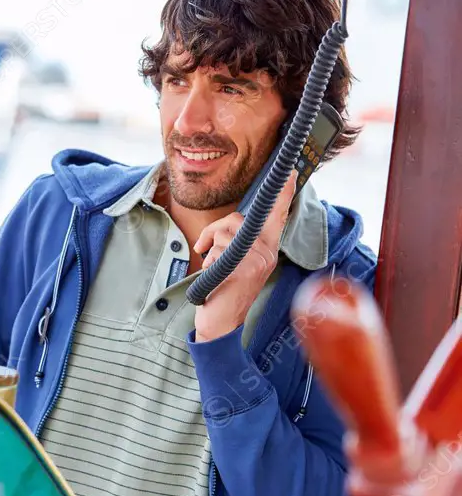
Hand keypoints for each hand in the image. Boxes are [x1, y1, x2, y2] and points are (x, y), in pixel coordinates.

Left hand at [194, 172, 296, 342]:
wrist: (221, 324)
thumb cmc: (224, 289)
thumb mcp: (238, 261)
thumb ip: (240, 240)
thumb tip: (230, 225)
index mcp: (268, 249)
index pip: (276, 216)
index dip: (282, 194)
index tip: (289, 171)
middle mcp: (267, 253)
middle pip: (235, 220)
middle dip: (214, 232)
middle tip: (206, 249)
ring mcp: (256, 261)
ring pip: (222, 233)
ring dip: (209, 249)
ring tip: (213, 268)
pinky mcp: (242, 269)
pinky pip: (216, 250)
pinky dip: (207, 261)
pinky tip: (213, 279)